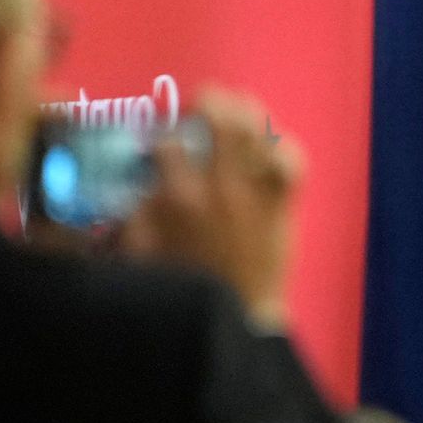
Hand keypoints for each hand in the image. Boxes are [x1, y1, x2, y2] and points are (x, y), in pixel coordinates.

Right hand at [126, 89, 301, 327]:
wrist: (232, 319)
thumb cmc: (179, 287)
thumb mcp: (136, 253)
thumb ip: (131, 215)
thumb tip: (133, 187)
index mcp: (177, 196)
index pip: (170, 141)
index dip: (164, 135)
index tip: (163, 141)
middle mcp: (219, 186)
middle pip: (221, 119)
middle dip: (210, 103)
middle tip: (203, 105)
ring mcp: (255, 194)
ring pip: (258, 133)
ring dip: (246, 115)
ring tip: (237, 110)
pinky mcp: (282, 207)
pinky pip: (291, 163)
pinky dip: (283, 149)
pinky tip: (271, 148)